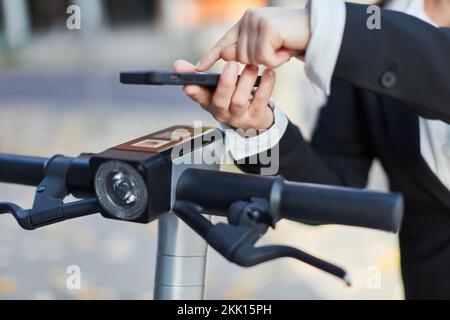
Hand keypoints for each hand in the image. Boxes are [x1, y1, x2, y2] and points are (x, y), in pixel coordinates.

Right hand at [173, 59, 274, 130]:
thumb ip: (196, 75)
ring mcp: (240, 117)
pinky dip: (266, 86)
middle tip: (230, 64)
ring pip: (240, 101)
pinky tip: (269, 73)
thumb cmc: (231, 98)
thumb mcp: (213, 88)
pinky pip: (261, 101)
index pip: (198, 97)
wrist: (254, 118)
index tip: (188, 84)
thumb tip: (177, 64)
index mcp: (209, 102)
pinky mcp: (257, 117)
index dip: (193, 91)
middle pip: (220, 101)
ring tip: (251, 65)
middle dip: (224, 83)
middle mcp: (222, 112)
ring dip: (245, 81)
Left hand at [195, 7, 310, 70]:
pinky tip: (287, 49)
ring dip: (270, 60)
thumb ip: (246, 51)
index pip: (225, 41)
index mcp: (246, 21)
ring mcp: (257, 21)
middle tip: (277, 50)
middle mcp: (249, 18)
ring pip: (251, 59)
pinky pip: (264, 59)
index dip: (211, 55)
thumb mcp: (267, 47)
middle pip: (239, 57)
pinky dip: (277, 60)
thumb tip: (226, 56)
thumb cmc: (292, 39)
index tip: (198, 68)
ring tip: (283, 48)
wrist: (318, 31)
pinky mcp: (267, 28)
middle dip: (258, 61)